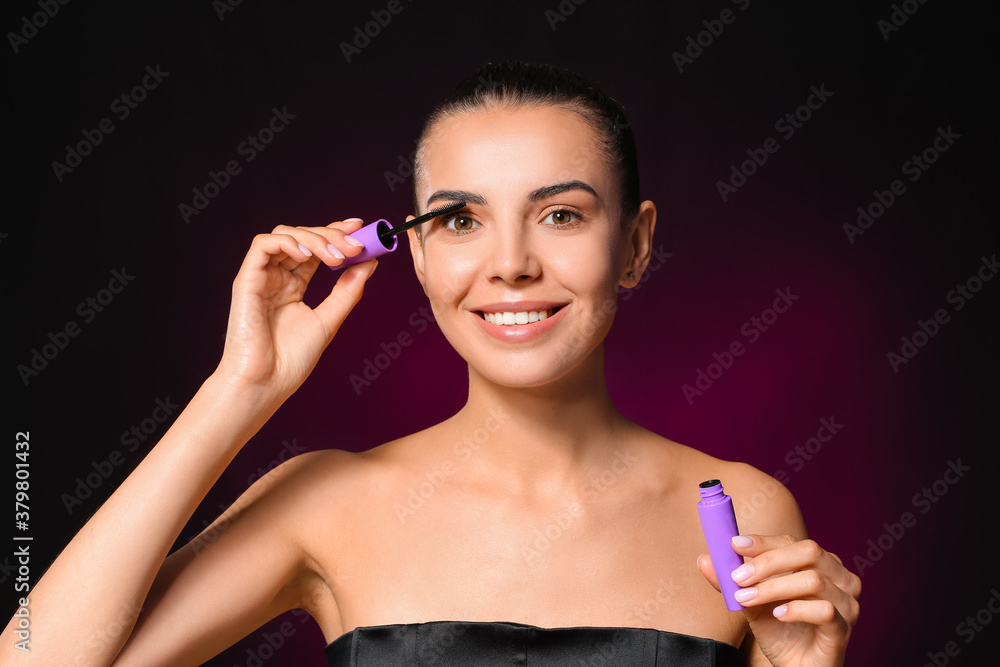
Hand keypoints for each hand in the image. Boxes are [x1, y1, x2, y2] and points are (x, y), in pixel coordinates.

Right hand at [215, 218, 376, 401]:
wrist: (267, 382)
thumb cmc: (291, 359)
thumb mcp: (329, 319)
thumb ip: (347, 291)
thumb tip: (369, 263)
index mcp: (293, 285)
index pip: (316, 249)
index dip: (336, 233)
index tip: (361, 228)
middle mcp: (277, 277)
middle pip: (303, 237)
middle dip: (332, 235)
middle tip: (357, 245)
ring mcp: (262, 276)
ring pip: (286, 235)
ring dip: (315, 239)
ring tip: (337, 258)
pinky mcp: (247, 278)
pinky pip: (263, 244)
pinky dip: (288, 243)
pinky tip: (308, 257)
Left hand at [698, 534, 860, 666]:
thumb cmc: (779, 630)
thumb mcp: (751, 602)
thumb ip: (731, 581)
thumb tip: (704, 559)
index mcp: (819, 563)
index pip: (792, 541)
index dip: (763, 541)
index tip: (734, 544)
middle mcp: (838, 577)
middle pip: (809, 551)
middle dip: (768, 562)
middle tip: (738, 576)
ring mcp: (846, 602)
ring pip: (813, 581)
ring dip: (773, 588)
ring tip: (747, 599)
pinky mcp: (844, 628)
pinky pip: (825, 611)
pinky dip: (796, 609)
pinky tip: (777, 615)